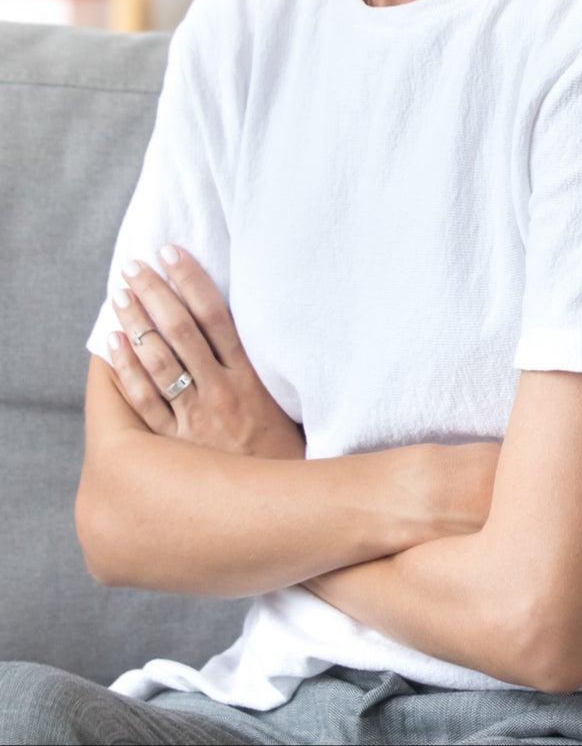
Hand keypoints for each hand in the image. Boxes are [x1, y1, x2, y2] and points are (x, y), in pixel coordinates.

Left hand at [106, 245, 303, 459]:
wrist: (284, 507)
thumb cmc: (288, 454)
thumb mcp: (288, 405)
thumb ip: (268, 370)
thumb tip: (256, 329)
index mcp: (252, 377)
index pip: (216, 317)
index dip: (192, 282)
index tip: (173, 254)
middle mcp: (221, 392)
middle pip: (181, 332)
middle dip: (155, 294)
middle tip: (136, 267)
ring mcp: (195, 418)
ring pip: (158, 361)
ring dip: (136, 324)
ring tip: (121, 295)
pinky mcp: (176, 444)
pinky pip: (144, 402)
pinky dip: (127, 371)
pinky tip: (114, 346)